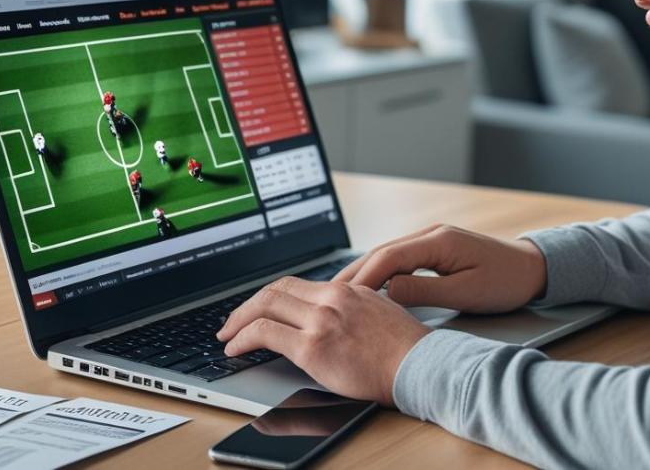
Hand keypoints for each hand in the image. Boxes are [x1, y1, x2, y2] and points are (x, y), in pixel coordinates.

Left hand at [216, 277, 429, 405]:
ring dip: (238, 321)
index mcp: (348, 290)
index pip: (297, 284)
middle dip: (247, 306)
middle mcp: (332, 297)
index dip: (270, 296)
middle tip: (233, 322)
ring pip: (265, 306)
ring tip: (228, 336)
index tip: (259, 309)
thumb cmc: (407, 351)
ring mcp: (321, 319)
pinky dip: (242, 339)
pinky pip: (264, 334)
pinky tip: (236, 350)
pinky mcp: (313, 346)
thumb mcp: (378, 315)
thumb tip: (330, 324)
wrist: (421, 366)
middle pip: (276, 289)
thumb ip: (352, 311)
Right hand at [333, 224, 547, 313]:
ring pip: (387, 254)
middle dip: (353, 275)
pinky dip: (379, 273)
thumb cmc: (506, 282)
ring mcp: (432, 239)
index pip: (388, 257)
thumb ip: (424, 292)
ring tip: (337, 295)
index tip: (342, 299)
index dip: (362, 279)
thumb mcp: (466, 293)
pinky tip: (367, 288)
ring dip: (363, 273)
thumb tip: (387, 292)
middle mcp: (431, 234)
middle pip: (381, 252)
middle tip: (324, 297)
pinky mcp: (435, 249)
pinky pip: (399, 259)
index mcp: (439, 241)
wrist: (533, 269)